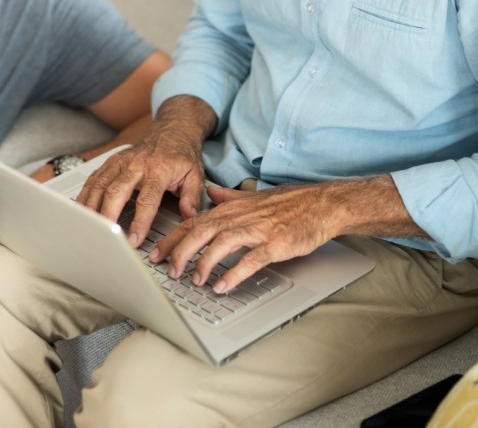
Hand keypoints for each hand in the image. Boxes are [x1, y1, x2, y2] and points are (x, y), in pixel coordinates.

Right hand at [76, 97, 211, 248]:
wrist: (171, 132)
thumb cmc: (181, 156)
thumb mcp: (195, 176)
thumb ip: (192, 198)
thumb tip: (189, 218)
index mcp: (158, 170)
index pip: (147, 200)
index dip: (140, 222)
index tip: (135, 240)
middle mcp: (136, 165)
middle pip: (116, 192)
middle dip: (109, 215)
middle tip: (107, 236)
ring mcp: (120, 162)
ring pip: (100, 185)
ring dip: (93, 206)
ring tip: (89, 226)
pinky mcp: (111, 162)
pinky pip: (94, 178)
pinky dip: (86, 194)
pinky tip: (82, 209)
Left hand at [149, 182, 336, 294]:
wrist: (321, 204)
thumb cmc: (288, 203)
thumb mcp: (252, 197)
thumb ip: (228, 197)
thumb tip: (210, 192)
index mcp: (230, 210)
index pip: (192, 223)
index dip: (171, 239)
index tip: (156, 254)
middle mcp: (239, 217)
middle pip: (200, 232)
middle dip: (179, 252)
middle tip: (169, 271)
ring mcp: (257, 230)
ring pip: (221, 244)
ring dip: (204, 263)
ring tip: (194, 280)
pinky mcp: (275, 243)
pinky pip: (251, 259)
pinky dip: (235, 273)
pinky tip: (223, 285)